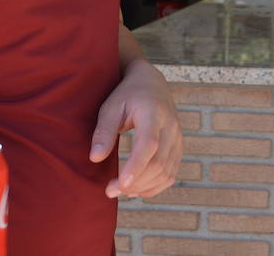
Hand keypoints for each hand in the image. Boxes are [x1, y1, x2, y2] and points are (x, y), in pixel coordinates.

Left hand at [90, 60, 182, 197]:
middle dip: (135, 182)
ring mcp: (178, 137)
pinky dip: (155, 186)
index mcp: (153, 112)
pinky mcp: (178, 147)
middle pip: (159, 162)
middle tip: (110, 191)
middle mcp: (170, 126)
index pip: (149, 144)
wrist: (151, 83)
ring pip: (166, 172)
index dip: (136, 166)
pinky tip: (137, 189)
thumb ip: (104, 131)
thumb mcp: (111, 107)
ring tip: (121, 191)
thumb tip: (95, 158)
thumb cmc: (127, 95)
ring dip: (144, 187)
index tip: (119, 184)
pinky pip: (171, 173)